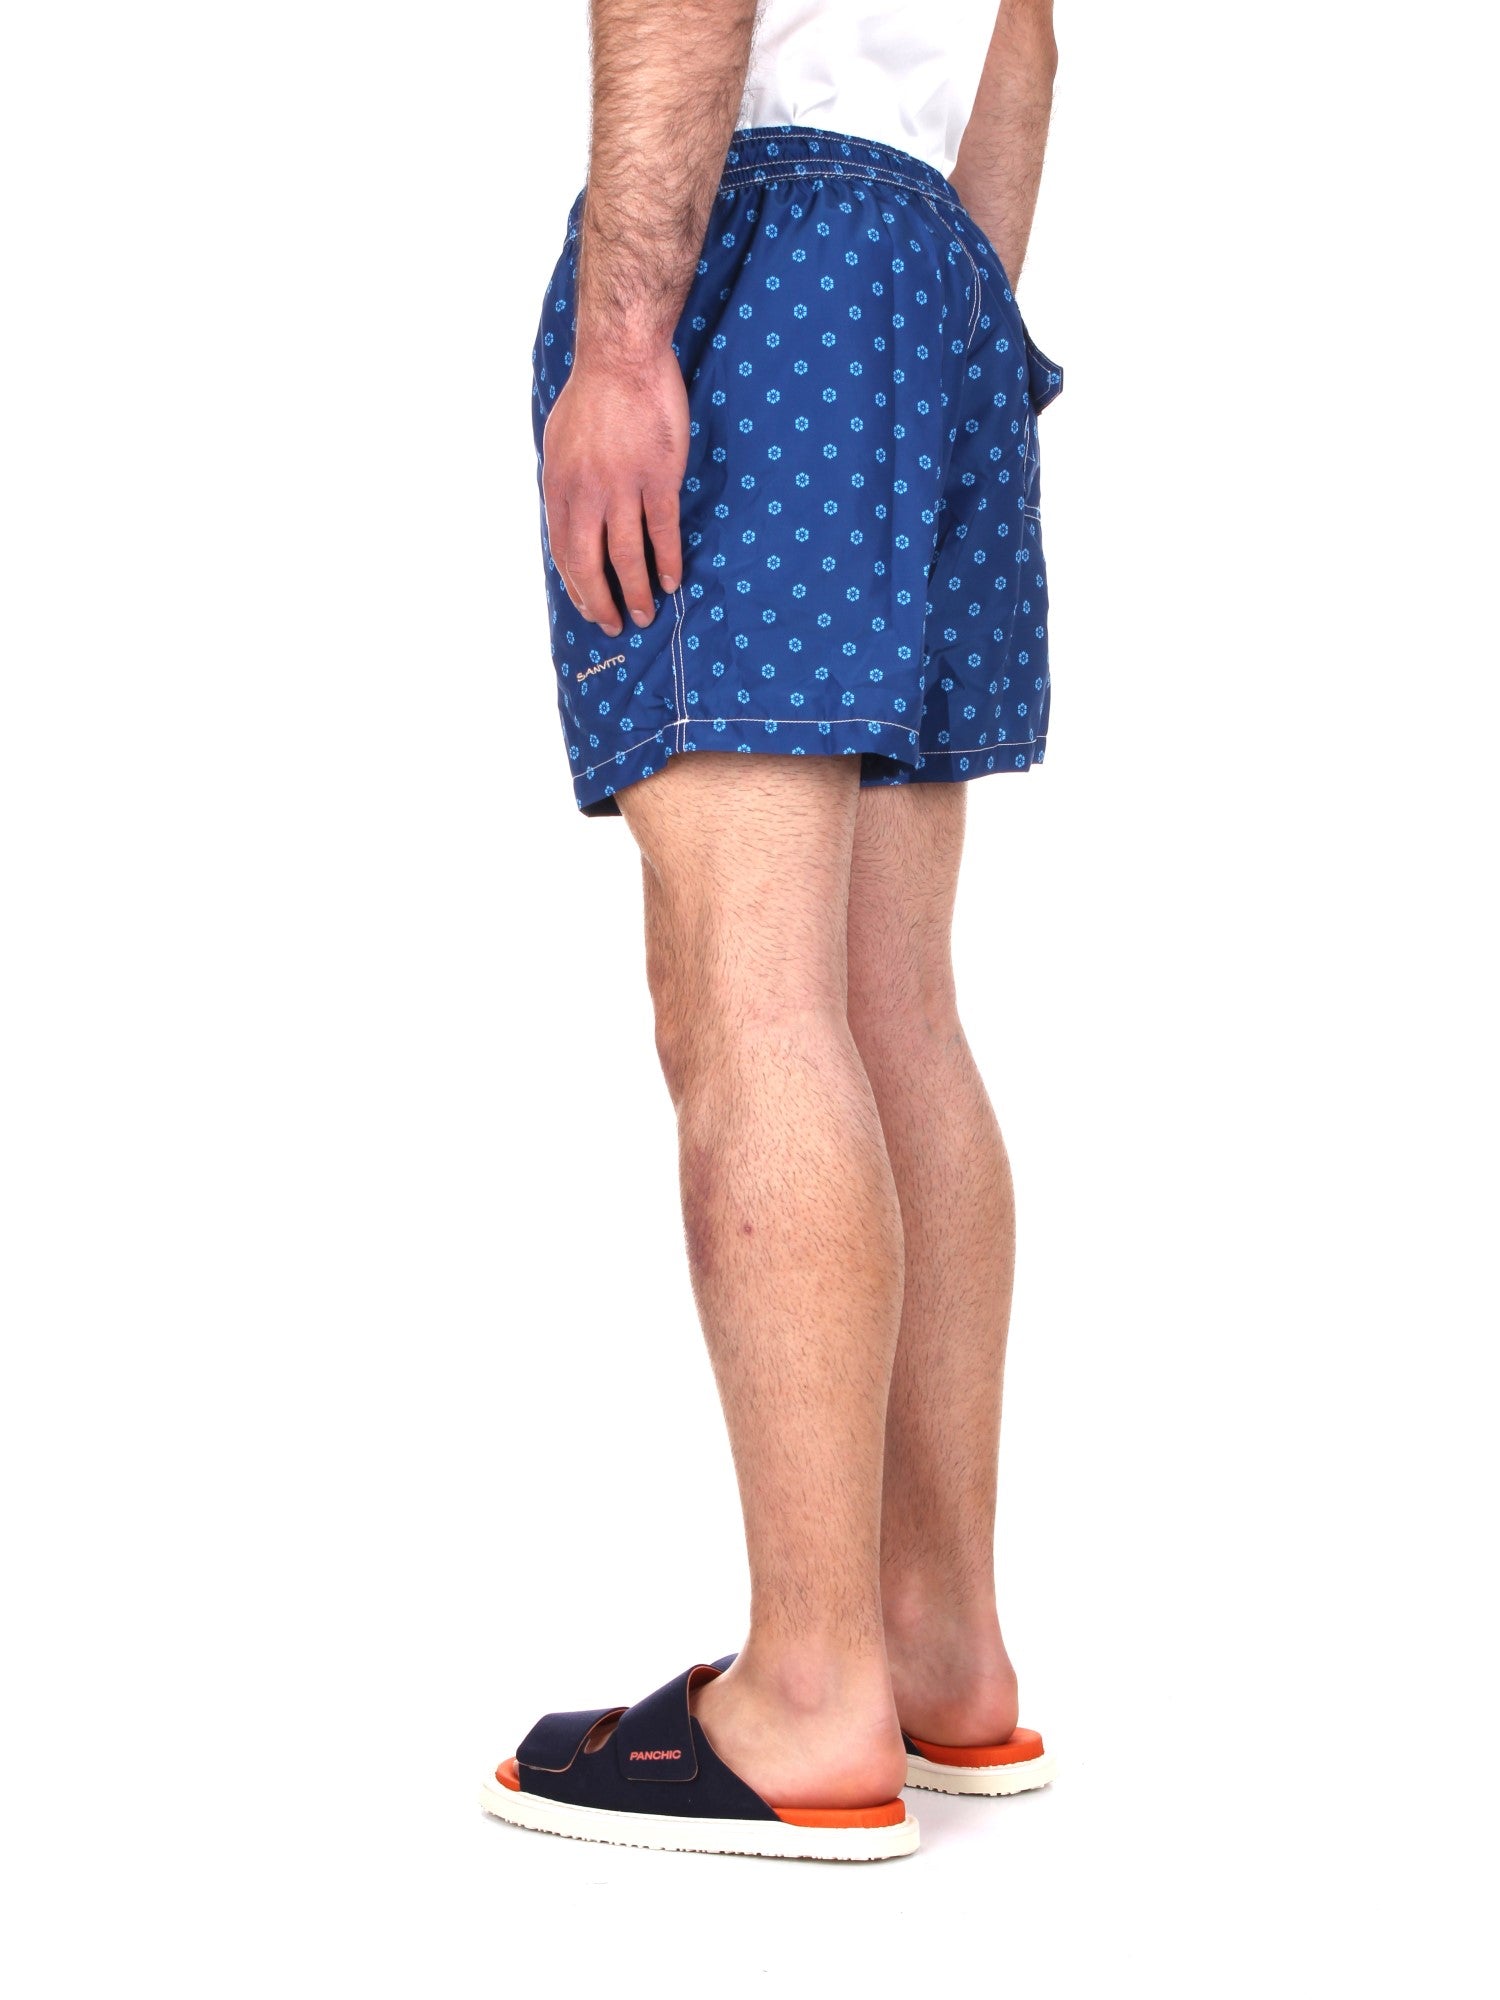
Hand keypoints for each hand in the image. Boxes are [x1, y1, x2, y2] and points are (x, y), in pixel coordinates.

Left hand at [540, 345, 688, 637]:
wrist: (622, 357)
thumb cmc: (593, 394)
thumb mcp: (559, 441)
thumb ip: (565, 483)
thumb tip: (569, 516)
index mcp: (559, 485)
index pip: (562, 550)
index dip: (575, 585)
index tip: (587, 606)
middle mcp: (586, 492)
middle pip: (590, 562)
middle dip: (600, 601)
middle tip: (613, 625)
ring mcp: (622, 486)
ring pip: (627, 555)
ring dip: (635, 591)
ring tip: (645, 614)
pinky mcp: (658, 478)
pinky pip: (662, 530)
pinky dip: (667, 560)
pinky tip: (671, 580)